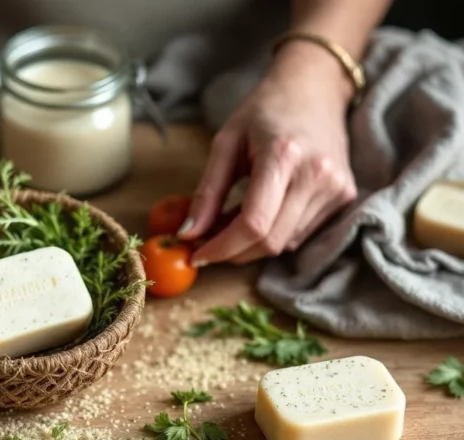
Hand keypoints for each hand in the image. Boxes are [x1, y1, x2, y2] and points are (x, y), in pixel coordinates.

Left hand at [179, 42, 357, 265]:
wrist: (314, 88)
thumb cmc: (264, 110)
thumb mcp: (225, 143)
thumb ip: (207, 192)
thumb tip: (189, 235)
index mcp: (283, 156)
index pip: (253, 224)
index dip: (222, 248)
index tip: (197, 255)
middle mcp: (317, 175)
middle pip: (270, 242)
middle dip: (234, 252)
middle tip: (208, 243)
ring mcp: (337, 188)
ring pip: (286, 243)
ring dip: (253, 243)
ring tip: (233, 220)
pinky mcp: (346, 196)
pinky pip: (302, 234)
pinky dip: (275, 233)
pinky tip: (263, 213)